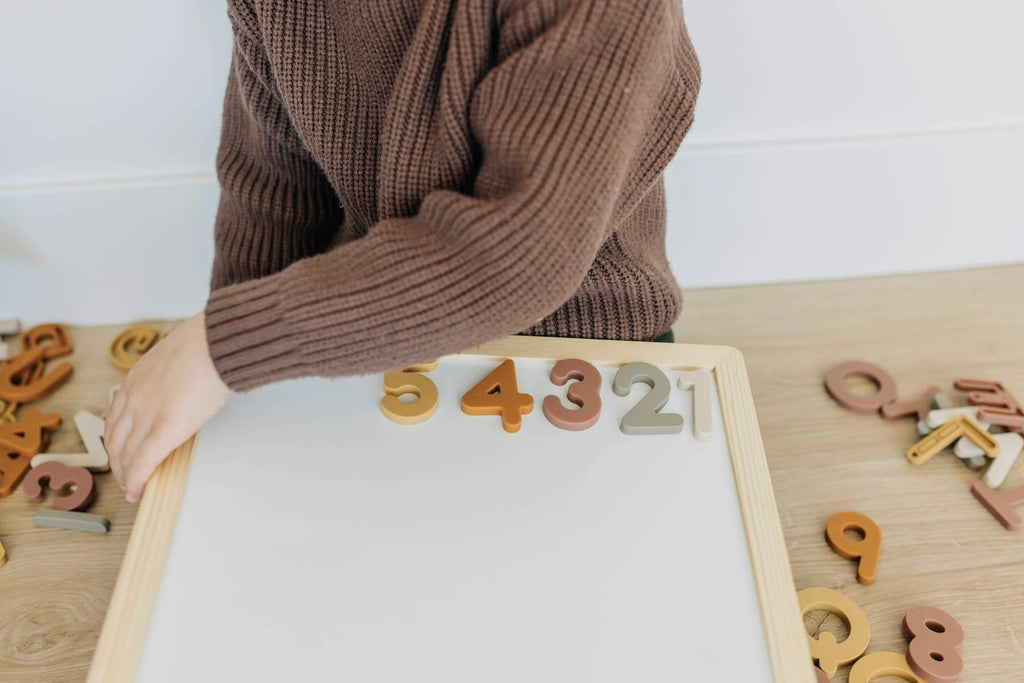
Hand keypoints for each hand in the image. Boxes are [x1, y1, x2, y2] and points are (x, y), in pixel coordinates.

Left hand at [105, 312, 231, 502]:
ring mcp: (146, 414)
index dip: (116, 441)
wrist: (217, 344)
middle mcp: (133, 398)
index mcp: (136, 379)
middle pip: (115, 440)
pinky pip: (143, 462)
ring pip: (125, 454)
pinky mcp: (165, 429)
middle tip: (125, 477)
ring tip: (132, 488)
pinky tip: (138, 491)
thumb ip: (171, 377)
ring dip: (126, 475)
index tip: (121, 454)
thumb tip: (183, 389)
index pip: (115, 418)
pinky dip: (137, 480)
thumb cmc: (208, 345)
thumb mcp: (176, 358)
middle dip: (118, 463)